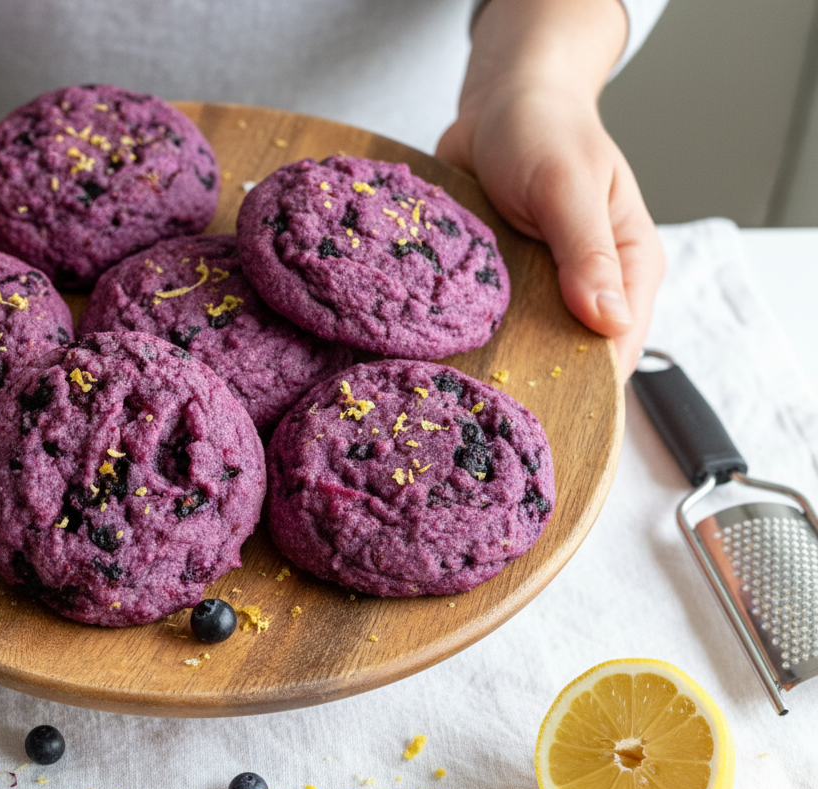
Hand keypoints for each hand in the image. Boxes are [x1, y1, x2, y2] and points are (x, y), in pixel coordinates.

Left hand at [439, 0, 664, 380]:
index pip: (620, 347)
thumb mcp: (569, 186)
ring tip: (454, 387)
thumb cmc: (546, 133)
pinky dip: (460, 333)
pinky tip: (433, 351)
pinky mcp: (496, 285)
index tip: (545, 411)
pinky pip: (480, 322)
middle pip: (566, 355)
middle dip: (532, 378)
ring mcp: (537, 289)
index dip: (587, 382)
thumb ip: (588, 252)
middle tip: (488, 405)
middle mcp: (586, 287)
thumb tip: (610, 321)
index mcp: (629, 268)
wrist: (499, 105)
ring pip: (520, 344)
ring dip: (490, 360)